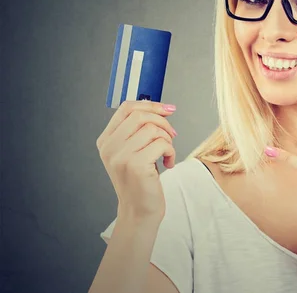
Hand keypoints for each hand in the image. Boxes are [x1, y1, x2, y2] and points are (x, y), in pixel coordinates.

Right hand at [96, 100, 177, 221]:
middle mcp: (109, 147)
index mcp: (106, 140)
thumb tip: (163, 107)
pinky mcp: (135, 165)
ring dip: (167, 140)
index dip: (150, 104)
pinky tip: (167, 163)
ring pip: (153, 129)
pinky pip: (161, 144)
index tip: (168, 109)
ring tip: (166, 154)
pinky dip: (171, 152)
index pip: (126, 108)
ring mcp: (120, 156)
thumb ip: (139, 130)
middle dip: (163, 122)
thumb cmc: (140, 180)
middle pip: (141, 115)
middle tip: (171, 136)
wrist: (139, 211)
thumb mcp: (133, 151)